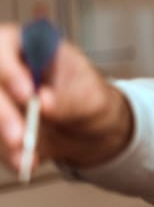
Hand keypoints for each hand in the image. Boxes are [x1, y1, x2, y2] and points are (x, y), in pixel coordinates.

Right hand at [0, 23, 132, 173]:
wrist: (89, 129)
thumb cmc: (90, 99)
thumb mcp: (91, 98)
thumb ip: (69, 99)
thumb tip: (43, 101)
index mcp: (29, 46)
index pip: (4, 43)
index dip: (9, 70)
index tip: (28, 95)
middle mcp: (6, 69)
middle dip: (2, 112)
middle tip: (20, 137)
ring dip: (2, 135)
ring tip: (25, 156)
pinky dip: (7, 154)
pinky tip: (25, 163)